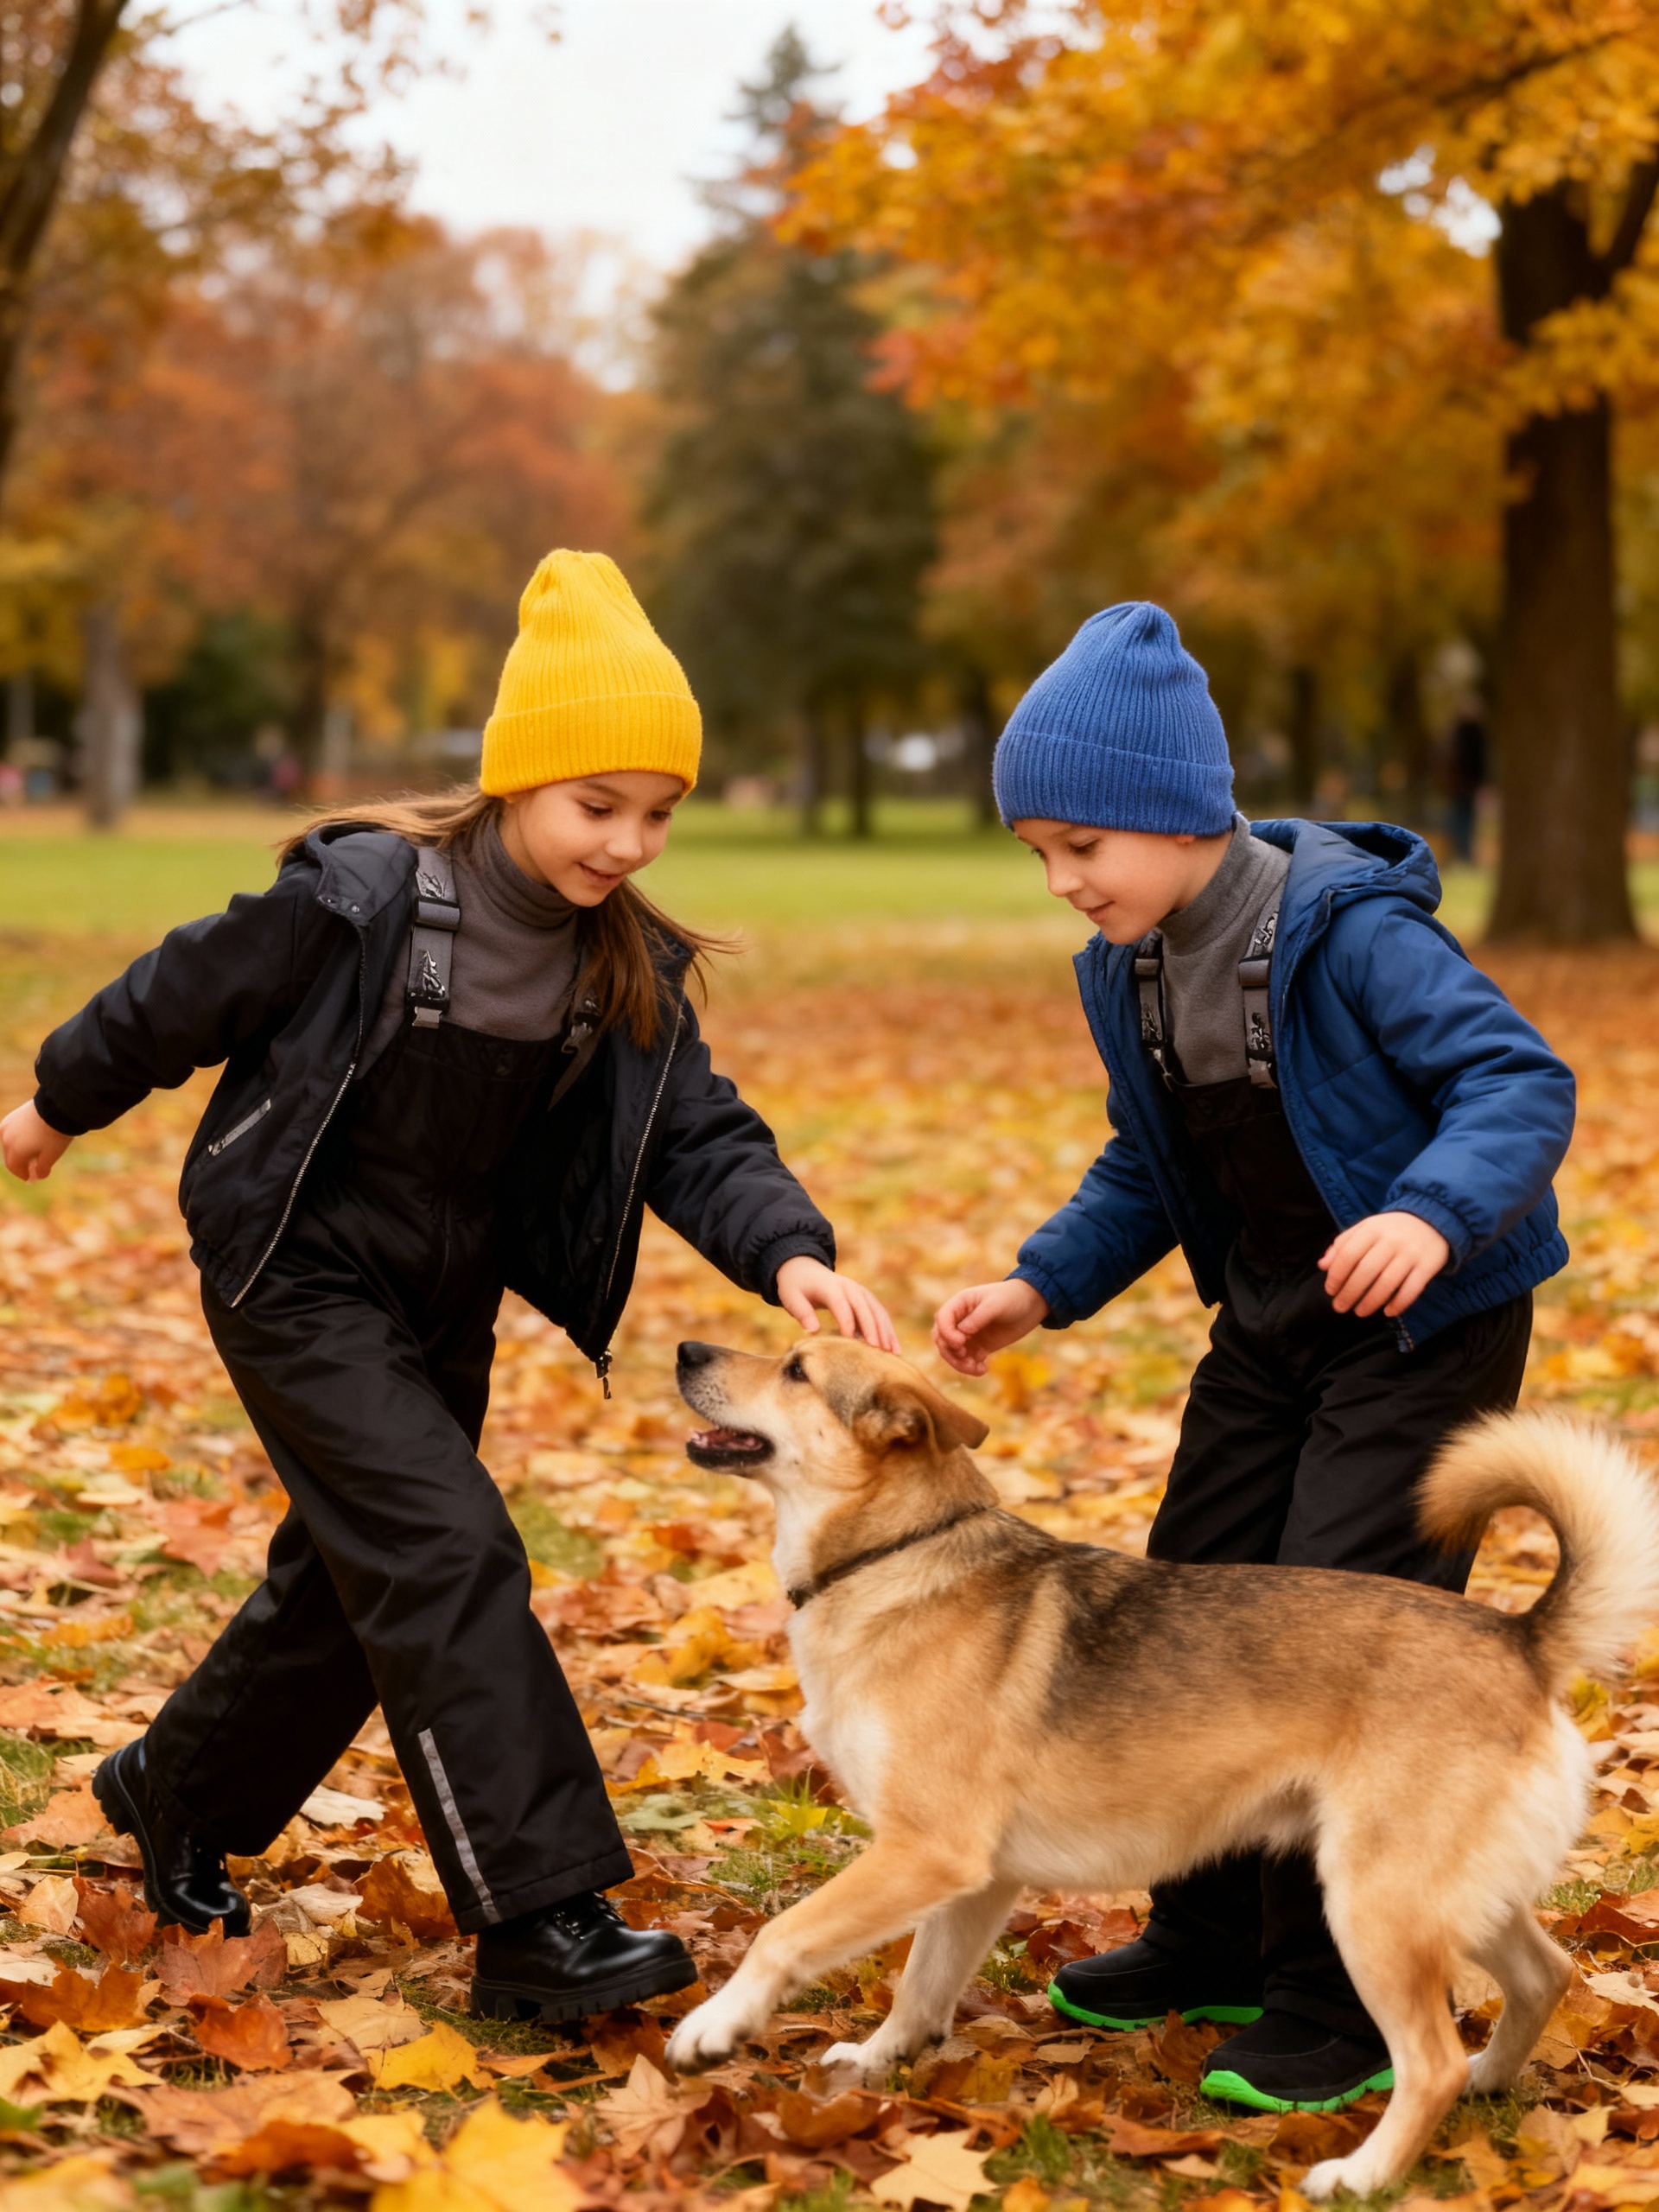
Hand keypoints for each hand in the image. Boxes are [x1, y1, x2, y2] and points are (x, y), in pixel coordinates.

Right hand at [1, 1102, 70, 1183]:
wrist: (57, 1106)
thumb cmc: (55, 1133)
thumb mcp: (51, 1155)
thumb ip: (42, 1169)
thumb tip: (37, 1177)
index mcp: (14, 1151)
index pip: (14, 1168)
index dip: (23, 1174)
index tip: (33, 1178)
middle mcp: (6, 1138)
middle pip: (11, 1157)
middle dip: (21, 1164)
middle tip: (34, 1167)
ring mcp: (7, 1126)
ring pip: (10, 1144)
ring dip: (19, 1151)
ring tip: (34, 1153)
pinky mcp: (12, 1116)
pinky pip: (11, 1133)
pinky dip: (18, 1140)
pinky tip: (31, 1139)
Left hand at [775, 1257, 899, 1351]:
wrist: (805, 1270)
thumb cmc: (796, 1287)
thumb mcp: (791, 1297)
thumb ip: (801, 1312)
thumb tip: (812, 1331)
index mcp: (830, 1286)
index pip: (841, 1304)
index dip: (847, 1321)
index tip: (850, 1341)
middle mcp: (849, 1287)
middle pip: (864, 1307)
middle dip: (872, 1328)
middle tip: (877, 1349)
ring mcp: (860, 1292)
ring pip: (877, 1311)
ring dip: (886, 1331)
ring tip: (892, 1352)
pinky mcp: (866, 1299)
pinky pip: (880, 1314)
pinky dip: (888, 1330)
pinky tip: (894, 1347)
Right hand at [932, 1278, 1049, 1376]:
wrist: (1030, 1305)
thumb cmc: (1012, 1298)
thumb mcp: (996, 1304)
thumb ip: (978, 1317)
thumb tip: (962, 1332)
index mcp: (959, 1304)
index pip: (942, 1319)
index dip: (946, 1333)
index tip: (960, 1342)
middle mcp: (960, 1320)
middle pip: (942, 1339)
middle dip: (950, 1351)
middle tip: (966, 1356)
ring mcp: (969, 1335)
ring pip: (953, 1353)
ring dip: (959, 1364)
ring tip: (977, 1368)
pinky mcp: (979, 1347)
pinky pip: (968, 1361)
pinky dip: (971, 1368)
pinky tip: (983, 1370)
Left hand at [1319, 1211, 1449, 1318]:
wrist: (1433, 1220)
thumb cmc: (1391, 1229)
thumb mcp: (1366, 1228)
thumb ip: (1342, 1244)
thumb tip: (1322, 1265)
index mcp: (1372, 1229)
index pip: (1348, 1254)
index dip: (1336, 1275)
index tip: (1330, 1290)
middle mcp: (1391, 1240)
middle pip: (1366, 1271)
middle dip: (1350, 1293)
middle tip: (1340, 1307)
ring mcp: (1410, 1253)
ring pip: (1387, 1283)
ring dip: (1371, 1302)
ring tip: (1360, 1312)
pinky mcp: (1427, 1266)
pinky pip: (1412, 1289)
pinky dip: (1399, 1303)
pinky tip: (1388, 1311)